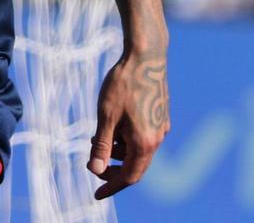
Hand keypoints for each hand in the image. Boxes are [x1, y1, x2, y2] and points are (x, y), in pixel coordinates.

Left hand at [87, 48, 168, 198]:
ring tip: (97, 135)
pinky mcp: (160, 116)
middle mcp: (158, 138)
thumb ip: (102, 145)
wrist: (146, 57)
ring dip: (117, 149)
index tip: (96, 196)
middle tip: (92, 164)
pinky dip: (125, 138)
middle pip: (136, 166)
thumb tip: (96, 171)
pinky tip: (112, 124)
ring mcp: (161, 127)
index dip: (112, 187)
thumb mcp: (106, 116)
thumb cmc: (123, 84)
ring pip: (138, 150)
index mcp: (145, 142)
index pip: (130, 176)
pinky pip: (142, 136)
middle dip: (113, 169)